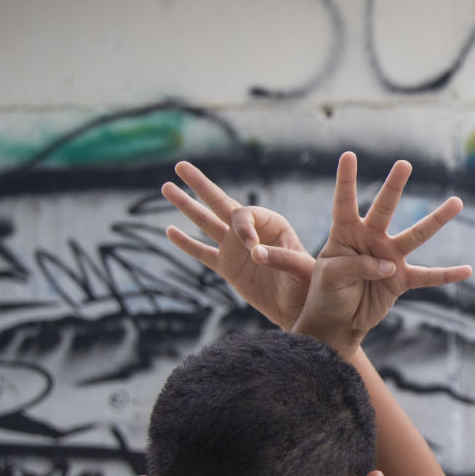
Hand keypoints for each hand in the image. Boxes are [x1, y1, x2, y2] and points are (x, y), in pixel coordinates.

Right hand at [163, 162, 310, 329]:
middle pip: (220, 203)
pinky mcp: (227, 266)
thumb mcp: (302, 268)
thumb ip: (281, 258)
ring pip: (205, 222)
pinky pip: (201, 252)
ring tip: (166, 187)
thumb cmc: (308, 285)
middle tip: (181, 166)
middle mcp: (250, 231)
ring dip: (186, 205)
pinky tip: (169, 231)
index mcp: (272, 225)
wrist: (299, 309)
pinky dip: (185, 243)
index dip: (244, 228)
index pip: (246, 216)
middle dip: (201, 185)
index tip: (252, 249)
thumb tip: (254, 253)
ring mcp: (235, 248)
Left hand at [278, 152, 471, 354]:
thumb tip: (389, 266)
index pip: (345, 202)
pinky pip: (428, 277)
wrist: (337, 322)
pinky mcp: (401, 280)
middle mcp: (370, 239)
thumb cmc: (326, 293)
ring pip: (416, 235)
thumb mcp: (330, 276)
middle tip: (404, 164)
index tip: (349, 155)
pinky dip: (447, 275)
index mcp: (345, 233)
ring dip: (436, 220)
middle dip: (394, 186)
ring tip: (457, 202)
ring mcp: (389, 258)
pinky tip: (467, 270)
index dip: (346, 180)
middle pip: (385, 208)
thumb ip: (356, 266)